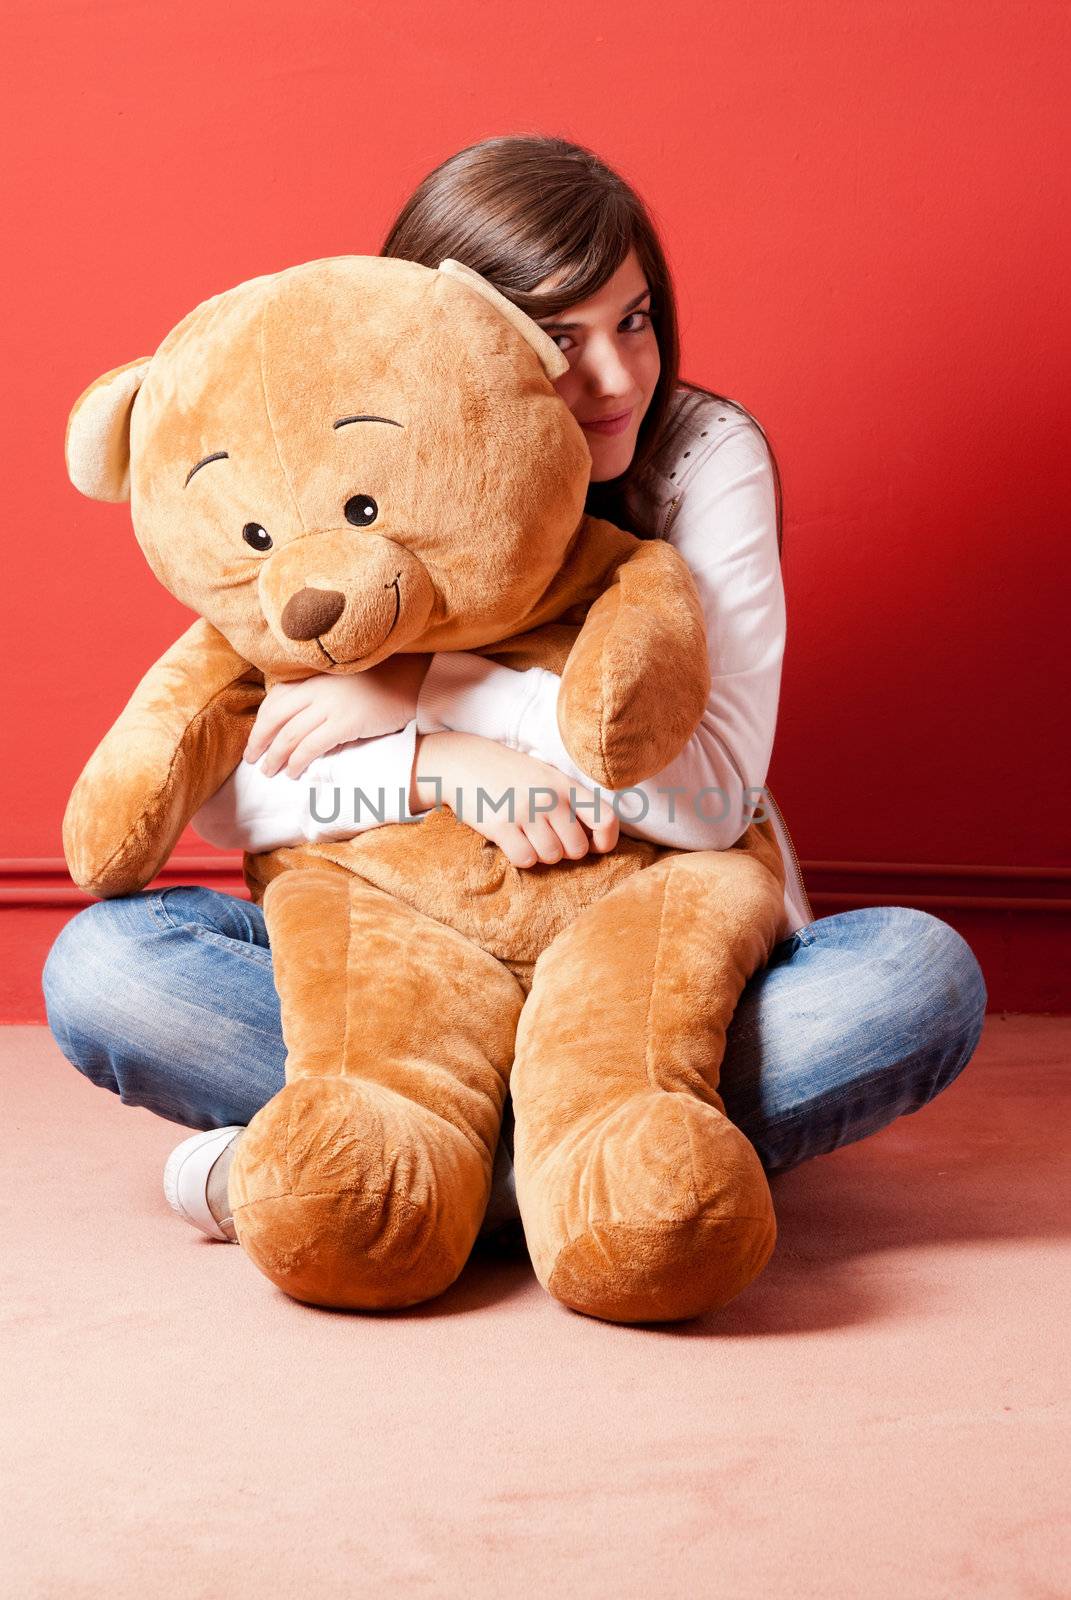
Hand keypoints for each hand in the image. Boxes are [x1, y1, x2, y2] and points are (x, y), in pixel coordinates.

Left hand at [244, 654, 432, 777]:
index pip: (275, 699)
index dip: (261, 722)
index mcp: (315, 677)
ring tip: (269, 772)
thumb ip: (320, 694)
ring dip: (276, 756)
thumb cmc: (382, 683)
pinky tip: (293, 773)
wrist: (414, 681)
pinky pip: (312, 745)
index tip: (255, 739)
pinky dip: (298, 761)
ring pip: (290, 734)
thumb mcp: (343, 682)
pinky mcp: (346, 722)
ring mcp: (331, 705)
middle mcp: (318, 689)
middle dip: (260, 741)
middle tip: (252, 759)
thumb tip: (298, 721)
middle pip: (276, 717)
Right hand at [411, 732, 619, 867]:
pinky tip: (513, 842)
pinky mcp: (501, 825)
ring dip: (542, 855)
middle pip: (577, 848)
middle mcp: (550, 798)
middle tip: (548, 839)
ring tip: (529, 838)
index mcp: (566, 785)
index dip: (606, 840)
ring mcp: (525, 811)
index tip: (593, 846)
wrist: (463, 761)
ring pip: (552, 857)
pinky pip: (525, 860)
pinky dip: (521, 858)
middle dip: (565, 852)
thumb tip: (594, 839)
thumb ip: (571, 801)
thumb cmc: (510, 774)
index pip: (606, 818)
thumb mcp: (546, 776)